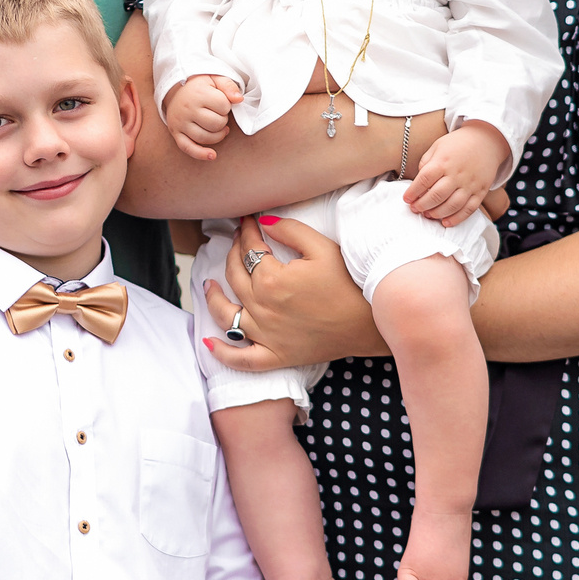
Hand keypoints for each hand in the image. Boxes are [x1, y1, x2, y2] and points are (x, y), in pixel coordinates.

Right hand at [164, 75, 244, 161]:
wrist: (176, 91)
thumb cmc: (200, 86)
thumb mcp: (214, 78)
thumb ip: (228, 85)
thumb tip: (239, 100)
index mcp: (198, 93)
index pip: (224, 106)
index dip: (227, 106)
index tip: (221, 102)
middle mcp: (187, 108)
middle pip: (216, 123)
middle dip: (223, 120)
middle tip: (219, 114)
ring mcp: (180, 122)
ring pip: (205, 137)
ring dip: (218, 135)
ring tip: (219, 128)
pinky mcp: (176, 133)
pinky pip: (188, 147)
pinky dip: (200, 154)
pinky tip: (212, 155)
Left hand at [199, 214, 383, 372]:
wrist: (370, 324)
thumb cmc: (350, 284)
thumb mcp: (323, 248)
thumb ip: (290, 230)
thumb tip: (263, 222)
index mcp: (272, 280)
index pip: (249, 250)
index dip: (247, 231)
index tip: (248, 221)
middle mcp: (262, 308)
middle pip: (235, 276)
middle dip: (232, 253)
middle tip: (237, 242)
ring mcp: (265, 335)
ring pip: (226, 314)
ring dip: (213, 297)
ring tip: (209, 285)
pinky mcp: (274, 356)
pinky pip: (241, 358)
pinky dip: (221, 352)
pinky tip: (208, 342)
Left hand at [404, 122, 508, 227]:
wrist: (485, 140)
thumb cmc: (457, 144)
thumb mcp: (437, 147)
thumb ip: (426, 164)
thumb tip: (418, 183)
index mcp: (443, 161)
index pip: (424, 179)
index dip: (413, 192)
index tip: (406, 199)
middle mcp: (457, 174)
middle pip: (436, 195)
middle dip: (422, 205)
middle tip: (415, 209)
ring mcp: (470, 184)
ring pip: (452, 205)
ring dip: (437, 213)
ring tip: (428, 215)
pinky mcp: (480, 191)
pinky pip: (469, 209)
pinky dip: (457, 219)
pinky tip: (446, 222)